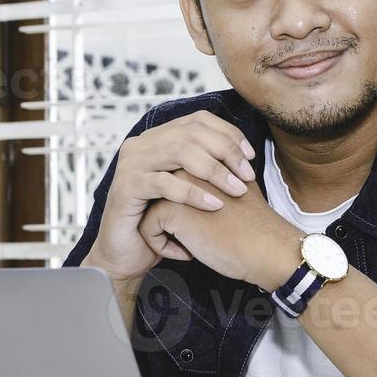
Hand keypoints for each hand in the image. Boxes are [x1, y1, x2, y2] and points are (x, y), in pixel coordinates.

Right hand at [83, 110, 257, 283]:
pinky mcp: (126, 187)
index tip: (250, 155)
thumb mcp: (187, 188)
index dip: (228, 133)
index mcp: (158, 138)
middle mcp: (142, 144)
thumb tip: (244, 155)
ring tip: (236, 189)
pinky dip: (193, 193)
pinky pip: (164, 184)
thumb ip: (205, 167)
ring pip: (179, 153)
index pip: (198, 121)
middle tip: (247, 175)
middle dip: (225, 151)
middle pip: (191, 133)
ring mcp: (131, 164)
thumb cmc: (162, 222)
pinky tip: (214, 205)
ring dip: (214, 170)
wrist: (127, 255)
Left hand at [139, 170, 302, 289]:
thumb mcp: (235, 188)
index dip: (179, 207)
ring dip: (163, 231)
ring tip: (190, 244)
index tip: (200, 226)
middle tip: (193, 237)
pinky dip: (161, 245)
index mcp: (203, 160)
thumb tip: (192, 188)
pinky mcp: (171, 208)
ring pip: (149, 209)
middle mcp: (187, 167)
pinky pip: (148, 227)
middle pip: (158, 194)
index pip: (171, 183)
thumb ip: (214, 179)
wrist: (265, 249)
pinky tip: (188, 253)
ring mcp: (177, 186)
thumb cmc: (253, 226)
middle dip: (166, 217)